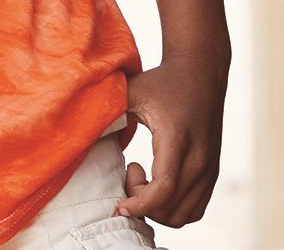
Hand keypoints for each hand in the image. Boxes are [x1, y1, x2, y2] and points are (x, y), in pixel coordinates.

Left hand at [111, 51, 229, 227]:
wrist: (200, 73)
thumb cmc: (161, 82)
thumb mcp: (132, 91)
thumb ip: (109, 111)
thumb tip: (78, 132)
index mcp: (176, 139)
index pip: (163, 188)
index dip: (139, 203)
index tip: (119, 205)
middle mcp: (199, 159)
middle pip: (171, 209)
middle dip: (143, 204)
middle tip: (128, 174)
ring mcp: (209, 169)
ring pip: (185, 215)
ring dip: (158, 210)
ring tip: (142, 179)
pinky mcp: (212, 173)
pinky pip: (195, 209)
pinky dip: (173, 209)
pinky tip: (157, 185)